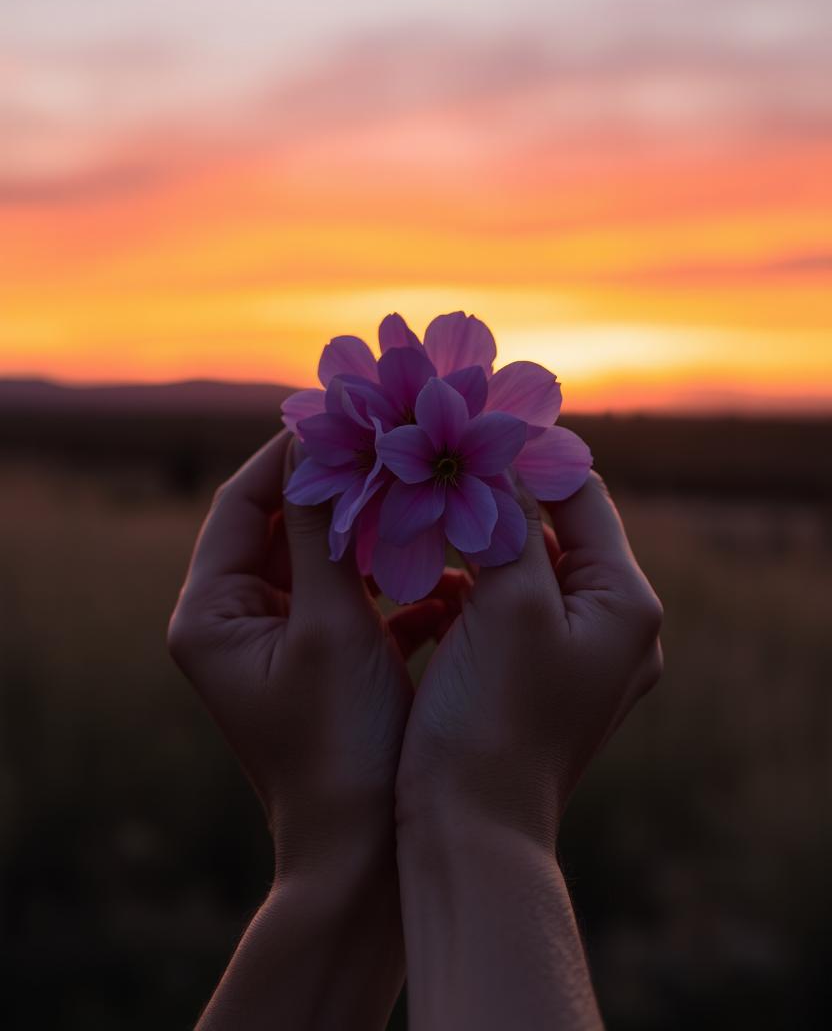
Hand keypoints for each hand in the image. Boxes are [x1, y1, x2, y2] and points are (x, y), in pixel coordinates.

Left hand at [167, 430, 454, 1028]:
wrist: (365, 858)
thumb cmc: (341, 746)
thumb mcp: (333, 627)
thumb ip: (325, 530)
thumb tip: (324, 440)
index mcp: (212, 612)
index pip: (244, 500)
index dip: (295, 451)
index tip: (352, 414)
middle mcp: (236, 622)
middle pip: (286, 524)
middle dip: (346, 488)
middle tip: (398, 444)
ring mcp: (281, 644)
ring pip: (328, 560)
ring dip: (377, 532)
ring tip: (427, 498)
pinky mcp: (325, 664)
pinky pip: (355, 600)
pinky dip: (394, 583)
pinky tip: (446, 576)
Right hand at [396, 472, 662, 1030]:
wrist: (470, 838)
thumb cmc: (491, 719)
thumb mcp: (506, 601)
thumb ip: (505, 516)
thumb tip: (491, 446)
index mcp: (624, 601)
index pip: (578, 490)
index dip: (519, 451)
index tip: (460, 420)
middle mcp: (614, 628)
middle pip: (550, 529)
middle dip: (487, 498)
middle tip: (429, 464)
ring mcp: (578, 659)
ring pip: (521, 570)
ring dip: (469, 545)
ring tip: (414, 520)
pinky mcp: (537, 683)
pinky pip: (504, 614)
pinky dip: (464, 594)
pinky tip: (418, 590)